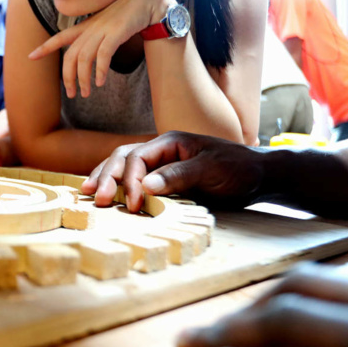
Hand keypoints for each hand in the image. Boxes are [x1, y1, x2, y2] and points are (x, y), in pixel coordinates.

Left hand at [28, 0, 173, 98]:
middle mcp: (90, 28)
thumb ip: (95, 37)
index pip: (60, 37)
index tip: (30, 57)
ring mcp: (103, 30)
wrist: (147, 1)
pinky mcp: (116, 33)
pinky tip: (100, 82)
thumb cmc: (128, 15)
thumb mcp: (106, 25)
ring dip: (83, 78)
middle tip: (71, 94)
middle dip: (68, 77)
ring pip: (84, 58)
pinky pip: (103, 55)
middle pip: (71, 55)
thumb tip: (89, 55)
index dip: (45, 47)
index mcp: (86, 26)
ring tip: (86, 92)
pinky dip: (100, 70)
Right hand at [81, 132, 266, 212]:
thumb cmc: (239, 169)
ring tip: (87, 194)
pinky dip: (118, 186)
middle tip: (96, 199)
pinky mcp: (165, 180)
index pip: (137, 157)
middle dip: (107, 177)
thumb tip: (144, 186)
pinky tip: (106, 194)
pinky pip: (135, 180)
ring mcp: (162, 164)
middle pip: (123, 158)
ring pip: (124, 166)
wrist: (260, 177)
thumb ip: (178, 176)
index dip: (129, 180)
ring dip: (106, 179)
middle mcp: (161, 150)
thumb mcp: (210, 170)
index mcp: (170, 142)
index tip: (131, 204)